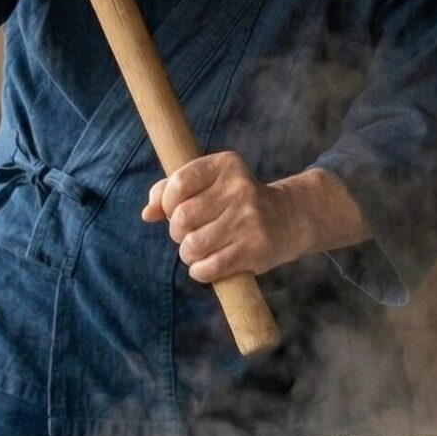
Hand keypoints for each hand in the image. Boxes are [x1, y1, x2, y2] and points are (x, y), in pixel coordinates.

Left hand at [143, 152, 300, 281]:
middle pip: (182, 218)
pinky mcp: (256, 248)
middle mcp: (240, 188)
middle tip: (191, 233)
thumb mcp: (208, 184)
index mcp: (225, 164)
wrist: (289, 218)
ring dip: (188, 254)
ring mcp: (250, 218)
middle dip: (177, 232)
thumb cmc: (235, 202)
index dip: (167, 203)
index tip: (175, 210)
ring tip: (199, 250)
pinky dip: (200, 271)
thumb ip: (171, 191)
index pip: (178, 184)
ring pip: (193, 245)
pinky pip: (210, 267)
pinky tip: (206, 266)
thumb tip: (147, 214)